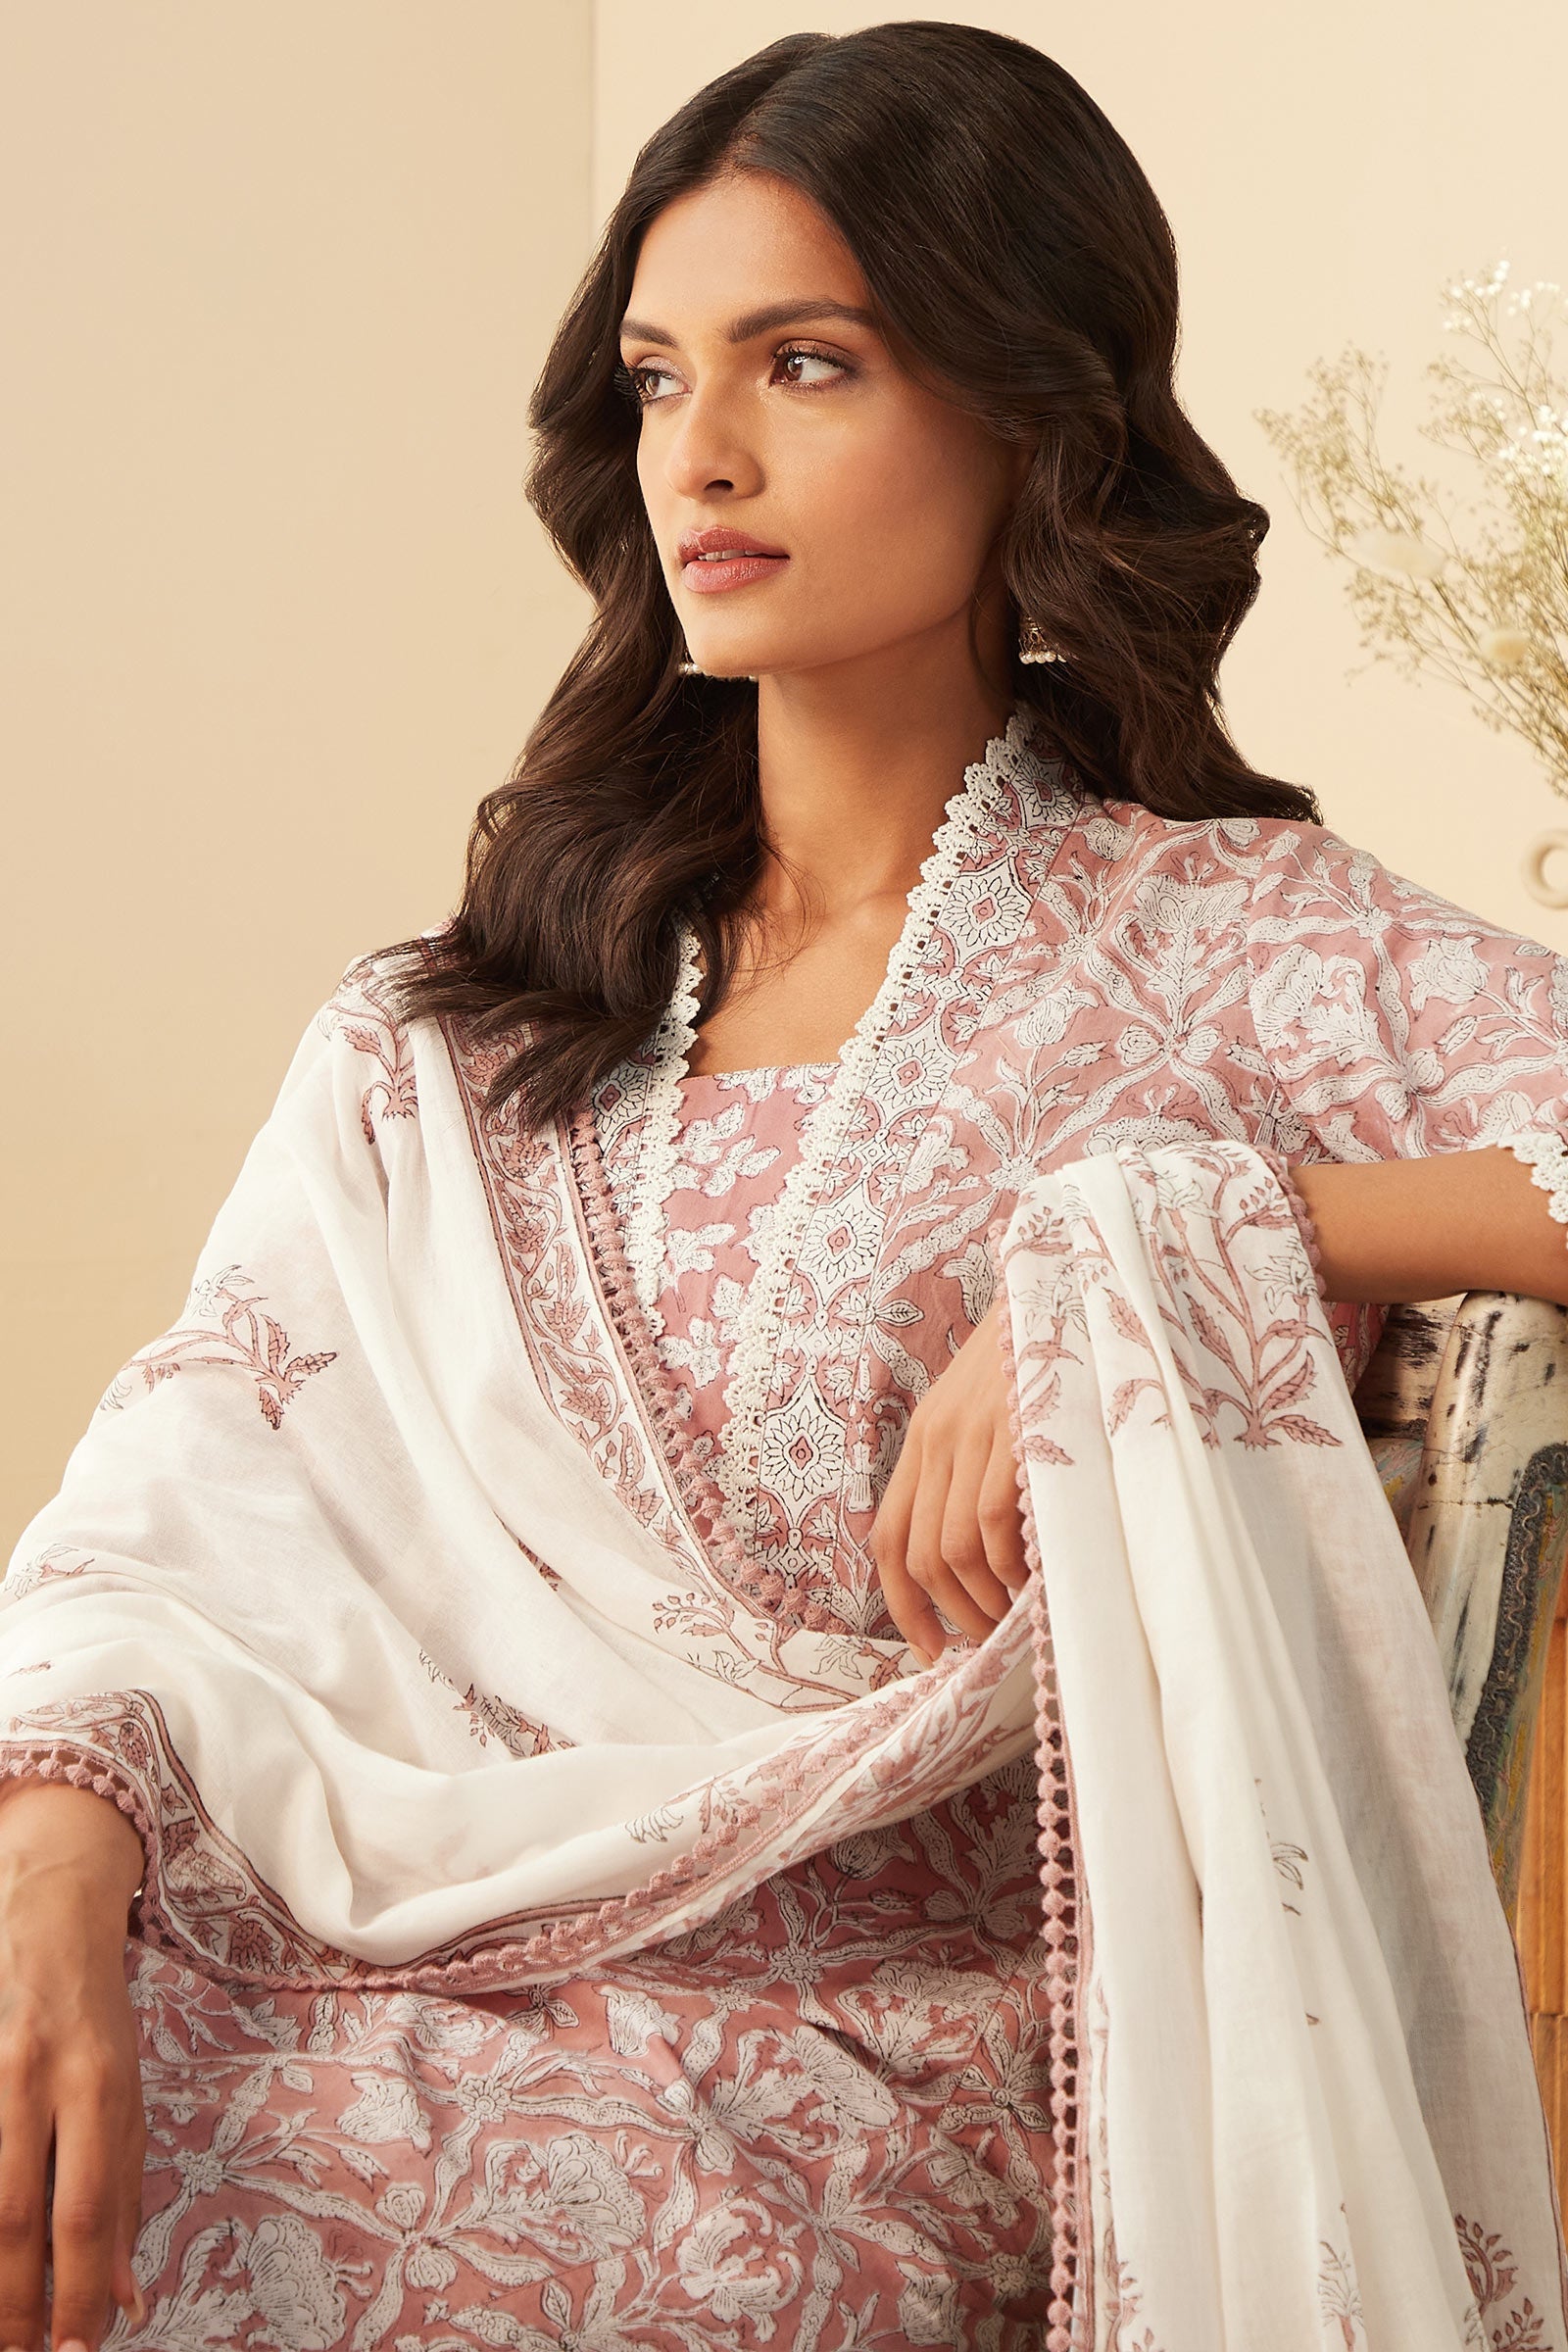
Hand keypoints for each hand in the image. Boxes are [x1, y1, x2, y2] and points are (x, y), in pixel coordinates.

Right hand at [0, 1780, 146, 2351]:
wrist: (48, 1912)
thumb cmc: (93, 2017)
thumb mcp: (126, 2094)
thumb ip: (124, 2192)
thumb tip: (126, 2297)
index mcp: (99, 2086)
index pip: (86, 2211)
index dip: (77, 2292)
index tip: (77, 2349)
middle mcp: (39, 2079)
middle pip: (19, 2217)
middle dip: (17, 2304)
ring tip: (2, 2331)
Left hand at [869, 1296, 1030, 1663]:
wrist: (1074, 1277)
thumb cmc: (1047, 1357)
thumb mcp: (993, 1412)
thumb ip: (978, 1471)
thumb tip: (987, 1564)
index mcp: (924, 1436)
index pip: (888, 1536)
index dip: (901, 1605)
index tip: (930, 1649)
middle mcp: (937, 1435)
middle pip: (919, 1554)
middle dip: (951, 1615)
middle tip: (990, 1642)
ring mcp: (973, 1430)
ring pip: (953, 1548)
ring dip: (984, 1600)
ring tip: (1017, 1617)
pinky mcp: (1012, 1426)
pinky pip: (992, 1521)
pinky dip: (1009, 1566)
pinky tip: (1035, 1579)